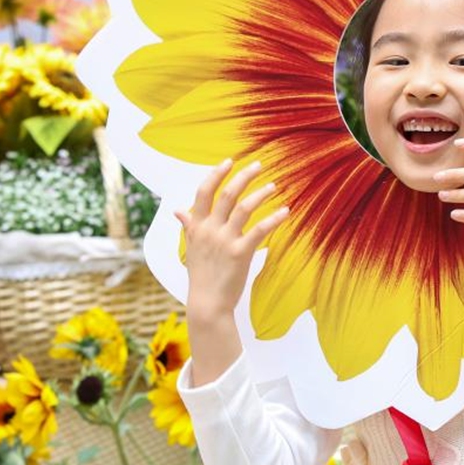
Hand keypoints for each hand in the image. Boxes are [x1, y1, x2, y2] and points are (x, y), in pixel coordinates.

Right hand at [175, 157, 288, 320]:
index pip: (203, 192)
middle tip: (259, 165)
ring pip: (243, 208)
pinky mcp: (240, 253)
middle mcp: (209, 230)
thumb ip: (188, 226)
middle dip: (243, 176)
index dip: (216, 174)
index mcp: (197, 226)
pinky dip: (274, 219)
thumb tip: (177, 210)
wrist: (207, 303)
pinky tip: (286, 211)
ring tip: (274, 186)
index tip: (229, 161)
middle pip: (226, 194)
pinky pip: (260, 230)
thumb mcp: (191, 248)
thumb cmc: (201, 276)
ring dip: (261, 194)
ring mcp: (224, 241)